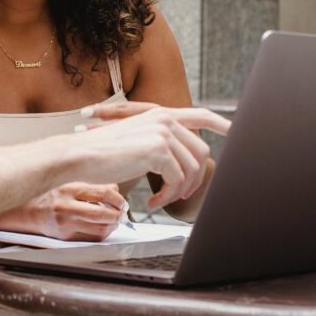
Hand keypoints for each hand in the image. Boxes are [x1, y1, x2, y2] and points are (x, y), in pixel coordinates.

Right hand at [28, 182, 124, 241]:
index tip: (122, 201)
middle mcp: (66, 207)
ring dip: (112, 226)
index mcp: (69, 189)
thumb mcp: (72, 183)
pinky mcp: (66, 238)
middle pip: (101, 215)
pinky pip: (91, 239)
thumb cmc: (53, 195)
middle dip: (117, 215)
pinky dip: (102, 234)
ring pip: (99, 230)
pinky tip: (103, 227)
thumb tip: (115, 190)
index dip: (117, 199)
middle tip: (120, 212)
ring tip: (113, 220)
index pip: (102, 193)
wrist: (31, 212)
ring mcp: (65, 224)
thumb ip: (94, 186)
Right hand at [72, 104, 230, 209]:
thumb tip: (183, 159)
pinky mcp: (158, 149)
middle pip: (201, 152)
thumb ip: (160, 143)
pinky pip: (177, 180)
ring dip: (179, 191)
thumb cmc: (102, 153)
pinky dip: (168, 196)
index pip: (202, 115)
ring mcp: (163, 132)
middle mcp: (165, 119)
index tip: (236, 133)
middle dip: (194, 179)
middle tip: (177, 195)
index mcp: (160, 114)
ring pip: (192, 169)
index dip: (222, 123)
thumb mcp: (135, 141)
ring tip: (161, 199)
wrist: (79, 155)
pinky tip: (152, 200)